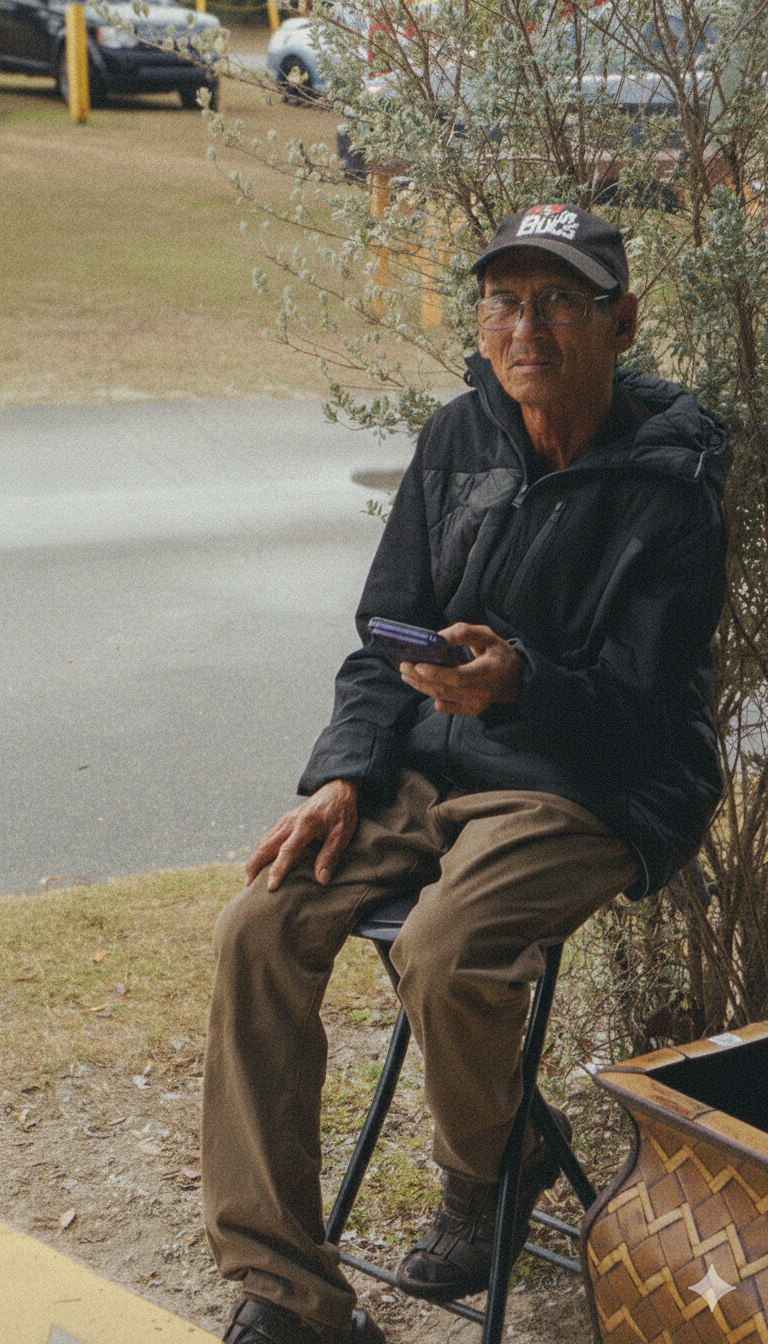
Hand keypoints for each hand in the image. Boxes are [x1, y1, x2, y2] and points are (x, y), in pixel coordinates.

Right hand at [244, 779, 358, 890]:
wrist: (336, 789)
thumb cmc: (341, 812)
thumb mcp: (342, 834)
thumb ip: (330, 855)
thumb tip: (321, 880)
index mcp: (305, 825)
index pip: (287, 850)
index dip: (278, 869)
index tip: (270, 886)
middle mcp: (290, 822)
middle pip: (266, 845)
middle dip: (255, 865)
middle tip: (248, 886)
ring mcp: (285, 820)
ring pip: (264, 840)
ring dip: (255, 859)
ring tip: (250, 878)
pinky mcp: (284, 821)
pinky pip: (268, 836)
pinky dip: (260, 850)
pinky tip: (259, 861)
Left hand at [399, 622, 520, 715]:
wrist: (512, 678)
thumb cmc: (496, 652)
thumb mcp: (486, 635)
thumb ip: (463, 633)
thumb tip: (437, 638)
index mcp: (489, 671)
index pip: (459, 677)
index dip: (437, 673)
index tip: (418, 665)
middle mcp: (483, 692)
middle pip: (445, 688)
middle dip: (420, 678)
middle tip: (404, 665)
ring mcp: (477, 705)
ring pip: (441, 697)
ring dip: (420, 685)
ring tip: (406, 672)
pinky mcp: (470, 711)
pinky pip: (444, 705)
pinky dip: (430, 693)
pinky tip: (419, 682)